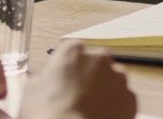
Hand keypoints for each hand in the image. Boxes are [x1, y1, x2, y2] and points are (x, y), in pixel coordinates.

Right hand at [21, 42, 135, 118]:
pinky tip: (99, 117)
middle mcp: (99, 58)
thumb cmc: (48, 113)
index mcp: (73, 51)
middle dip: (88, 78)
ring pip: (111, 82)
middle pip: (95, 65)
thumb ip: (41, 78)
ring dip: (103, 92)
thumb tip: (42, 80)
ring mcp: (118, 78)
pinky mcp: (130, 99)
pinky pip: (123, 100)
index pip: (71, 52)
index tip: (61, 81)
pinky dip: (114, 108)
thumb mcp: (31, 90)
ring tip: (88, 111)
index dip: (66, 68)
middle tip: (75, 98)